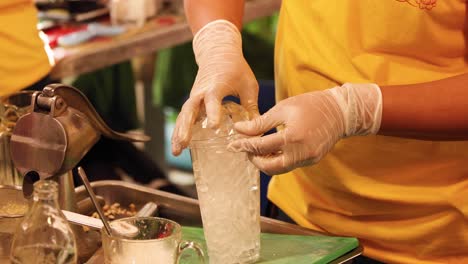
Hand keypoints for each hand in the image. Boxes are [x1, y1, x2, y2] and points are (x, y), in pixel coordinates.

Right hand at [171, 20, 258, 155]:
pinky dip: (180, 130)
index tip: (215, 126)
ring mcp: (194, 96)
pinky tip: (179, 147)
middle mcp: (201, 91)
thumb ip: (252, 107)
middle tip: (184, 144)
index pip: (212, 99)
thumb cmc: (236, 68)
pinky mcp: (193, 101)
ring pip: (184, 115)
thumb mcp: (248, 85)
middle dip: (186, 127)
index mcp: (216, 85)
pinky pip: (184, 117)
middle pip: (190, 110)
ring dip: (179, 133)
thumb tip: (259, 131)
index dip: (213, 112)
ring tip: (177, 151)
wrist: (217, 51)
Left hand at [228, 83, 381, 174]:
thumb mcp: (282, 109)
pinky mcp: (312, 161)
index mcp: (292, 138)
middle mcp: (301, 153)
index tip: (232, 144)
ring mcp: (308, 159)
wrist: (340, 111)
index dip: (244, 146)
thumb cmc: (310, 105)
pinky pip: (289, 165)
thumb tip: (239, 129)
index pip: (260, 147)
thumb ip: (260, 122)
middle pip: (269, 166)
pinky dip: (278, 160)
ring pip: (279, 169)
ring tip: (256, 150)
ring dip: (265, 162)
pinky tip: (271, 150)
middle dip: (253, 159)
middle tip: (245, 148)